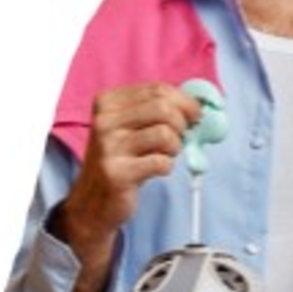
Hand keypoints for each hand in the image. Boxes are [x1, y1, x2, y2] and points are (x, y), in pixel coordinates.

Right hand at [54, 82, 201, 265]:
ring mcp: (108, 147)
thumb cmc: (121, 159)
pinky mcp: (117, 173)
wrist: (92, 202)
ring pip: (165, 134)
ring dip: (175, 148)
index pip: (158, 89)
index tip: (195, 115)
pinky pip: (162, 162)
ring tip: (164, 155)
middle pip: (164, 108)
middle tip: (183, 137)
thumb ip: (159, 110)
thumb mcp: (131, 127)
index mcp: (107, 102)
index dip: (186, 102)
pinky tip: (155, 170)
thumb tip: (200, 103)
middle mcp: (104, 121)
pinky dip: (167, 167)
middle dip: (183, 124)